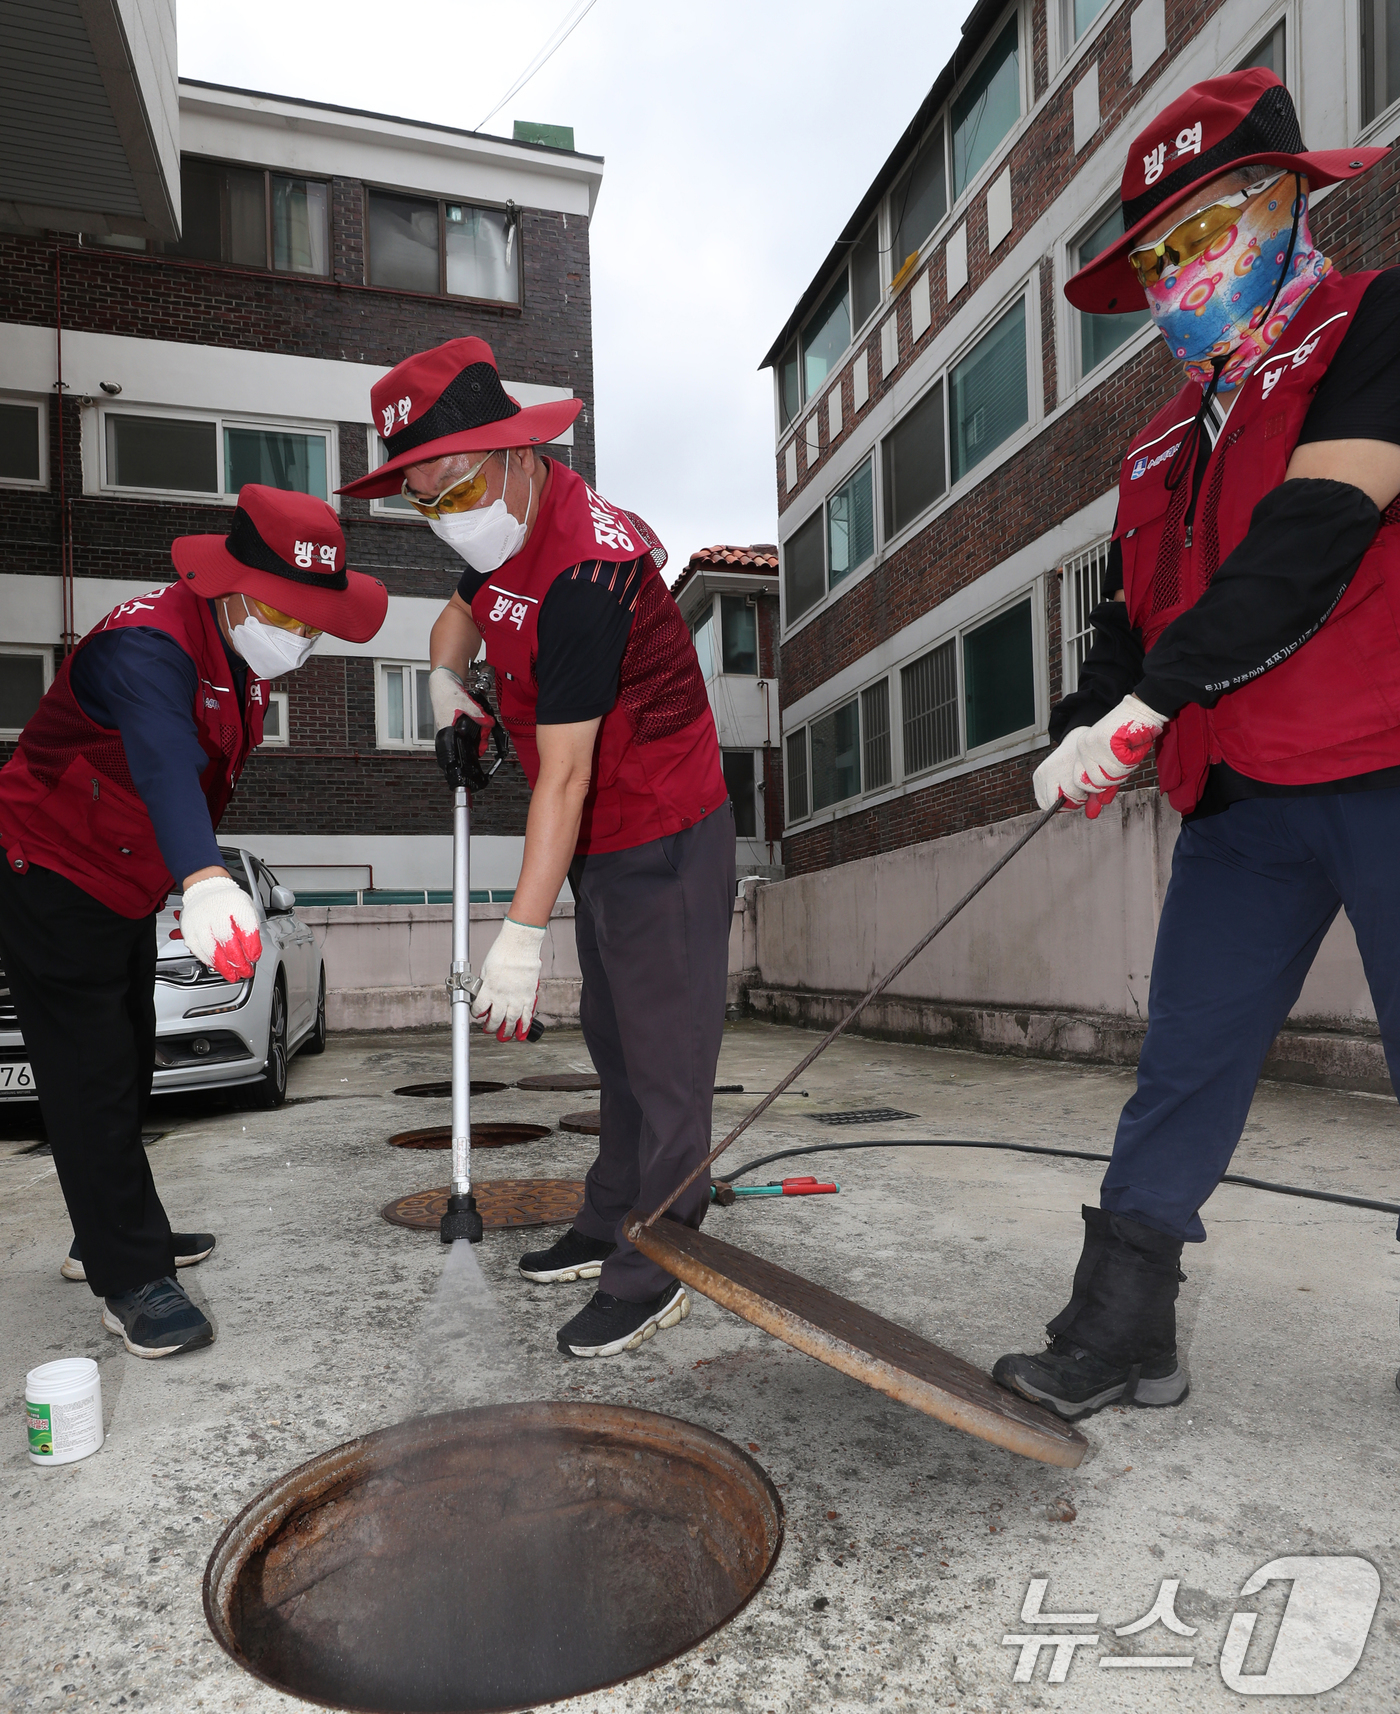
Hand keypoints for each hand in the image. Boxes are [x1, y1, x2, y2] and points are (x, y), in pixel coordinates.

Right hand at [179, 874, 262, 980]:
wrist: (207, 887)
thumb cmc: (230, 901)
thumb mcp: (248, 908)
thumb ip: (251, 930)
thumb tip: (252, 953)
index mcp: (236, 903)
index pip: (246, 925)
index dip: (251, 945)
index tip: (254, 957)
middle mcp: (217, 910)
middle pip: (228, 939)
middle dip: (238, 961)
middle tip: (246, 971)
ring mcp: (201, 920)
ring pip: (211, 947)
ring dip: (223, 966)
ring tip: (232, 974)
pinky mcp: (189, 929)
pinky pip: (198, 949)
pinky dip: (209, 961)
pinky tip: (218, 967)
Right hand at [428, 665, 492, 756]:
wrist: (442, 682)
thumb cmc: (446, 692)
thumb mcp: (465, 703)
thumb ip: (478, 714)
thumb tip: (488, 723)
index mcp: (447, 728)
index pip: (461, 744)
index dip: (474, 746)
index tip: (482, 747)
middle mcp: (447, 728)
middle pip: (465, 738)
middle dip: (478, 736)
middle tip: (487, 732)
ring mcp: (450, 724)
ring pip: (466, 731)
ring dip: (476, 729)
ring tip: (483, 724)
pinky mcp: (453, 719)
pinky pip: (464, 725)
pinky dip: (472, 722)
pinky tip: (477, 718)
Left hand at [471, 917, 545, 1040]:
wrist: (520, 946)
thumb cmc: (502, 953)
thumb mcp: (486, 970)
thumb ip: (485, 985)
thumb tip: (484, 994)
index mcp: (488, 989)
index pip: (479, 1009)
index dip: (476, 1013)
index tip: (478, 1013)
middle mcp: (502, 996)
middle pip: (496, 1020)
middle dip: (491, 1027)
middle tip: (489, 1029)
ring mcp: (517, 997)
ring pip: (511, 1021)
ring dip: (507, 1030)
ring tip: (504, 1035)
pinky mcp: (529, 996)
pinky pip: (527, 1015)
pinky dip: (524, 1025)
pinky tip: (521, 1031)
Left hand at [1037, 693, 1165, 819]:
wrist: (1142, 709)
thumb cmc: (1131, 737)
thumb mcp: (1115, 764)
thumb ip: (1104, 786)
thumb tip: (1093, 810)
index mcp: (1082, 752)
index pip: (1079, 783)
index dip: (1094, 790)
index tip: (1103, 791)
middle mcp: (1083, 748)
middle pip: (1095, 783)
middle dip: (1112, 780)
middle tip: (1122, 764)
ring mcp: (1093, 744)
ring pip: (1109, 775)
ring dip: (1124, 768)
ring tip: (1128, 751)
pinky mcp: (1106, 740)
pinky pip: (1122, 764)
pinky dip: (1133, 758)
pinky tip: (1132, 745)